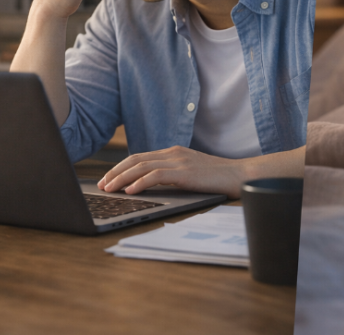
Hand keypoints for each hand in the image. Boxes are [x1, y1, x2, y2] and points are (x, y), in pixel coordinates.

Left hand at [97, 146, 246, 198]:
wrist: (241, 175)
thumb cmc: (218, 178)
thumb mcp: (190, 173)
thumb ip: (172, 175)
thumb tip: (149, 186)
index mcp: (173, 152)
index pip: (140, 157)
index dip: (120, 167)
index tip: (108, 179)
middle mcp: (173, 153)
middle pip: (135, 159)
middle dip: (115, 172)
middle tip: (102, 185)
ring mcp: (179, 161)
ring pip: (141, 167)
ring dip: (122, 178)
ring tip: (109, 189)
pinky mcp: (185, 172)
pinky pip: (156, 176)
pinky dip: (140, 183)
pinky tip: (130, 191)